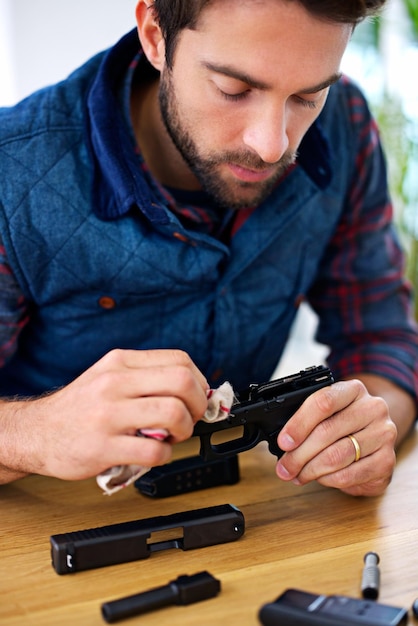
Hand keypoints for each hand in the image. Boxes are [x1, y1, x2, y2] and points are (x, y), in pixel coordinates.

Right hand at [2, 349, 208, 481]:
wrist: (37, 432)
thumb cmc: (81, 407)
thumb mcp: (109, 377)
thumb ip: (146, 379)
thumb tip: (196, 391)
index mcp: (120, 362)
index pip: (180, 360)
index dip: (200, 382)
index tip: (198, 399)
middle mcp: (114, 382)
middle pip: (183, 382)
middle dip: (198, 405)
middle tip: (190, 419)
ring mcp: (108, 414)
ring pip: (173, 413)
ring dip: (184, 431)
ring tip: (171, 437)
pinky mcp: (103, 447)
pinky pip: (154, 450)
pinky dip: (164, 455)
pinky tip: (153, 453)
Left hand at [276, 379, 396, 495]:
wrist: (377, 434)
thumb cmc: (344, 422)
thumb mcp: (328, 412)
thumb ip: (308, 420)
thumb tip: (284, 443)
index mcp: (353, 389)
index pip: (324, 402)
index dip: (299, 424)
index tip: (284, 442)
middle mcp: (373, 408)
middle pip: (327, 432)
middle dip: (299, 454)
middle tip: (284, 468)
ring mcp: (384, 434)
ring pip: (338, 456)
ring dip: (311, 470)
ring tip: (297, 475)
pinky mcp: (387, 461)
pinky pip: (350, 474)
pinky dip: (329, 479)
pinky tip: (319, 478)